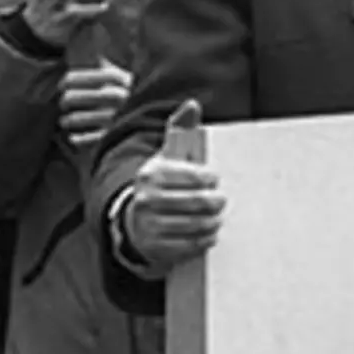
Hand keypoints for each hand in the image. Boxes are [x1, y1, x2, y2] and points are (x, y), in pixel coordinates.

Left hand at [59, 60, 129, 147]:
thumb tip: (95, 56)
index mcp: (114, 78)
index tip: (62, 85)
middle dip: (64, 101)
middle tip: (64, 104)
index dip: (65, 82)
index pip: (74, 78)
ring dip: (66, 121)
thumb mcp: (124, 77)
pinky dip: (77, 139)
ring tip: (65, 121)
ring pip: (75, 119)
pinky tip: (73, 138)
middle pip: (70, 98)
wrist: (162, 116)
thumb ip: (107, 67)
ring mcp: (114, 117)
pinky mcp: (115, 135)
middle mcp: (113, 96)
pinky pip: (87, 139)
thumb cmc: (136, 95)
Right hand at [123, 102, 222, 271]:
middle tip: (219, 201)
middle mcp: (146, 199)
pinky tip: (206, 232)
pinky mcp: (158, 247)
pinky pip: (193, 245)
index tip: (212, 180)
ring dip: (214, 222)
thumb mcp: (166, 157)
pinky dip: (206, 239)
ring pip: (200, 225)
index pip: (196, 176)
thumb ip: (180, 130)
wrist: (134, 221)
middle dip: (216, 203)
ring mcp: (150, 225)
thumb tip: (192, 105)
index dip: (211, 179)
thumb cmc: (160, 185)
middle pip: (200, 202)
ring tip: (215, 217)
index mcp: (151, 174)